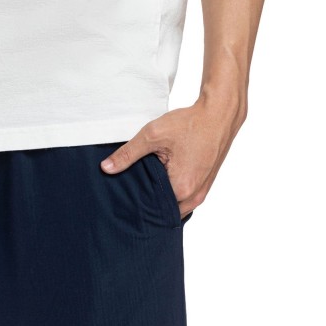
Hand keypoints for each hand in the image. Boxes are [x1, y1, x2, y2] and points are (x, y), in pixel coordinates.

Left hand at [100, 96, 245, 219]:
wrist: (219, 114)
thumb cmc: (190, 123)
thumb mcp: (153, 135)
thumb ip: (127, 154)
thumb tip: (105, 168)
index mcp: (181, 189)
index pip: (151, 209)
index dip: (136, 205)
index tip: (124, 198)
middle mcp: (194, 197)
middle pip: (163, 211)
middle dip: (148, 204)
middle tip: (131, 193)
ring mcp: (201, 194)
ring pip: (174, 207)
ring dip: (160, 200)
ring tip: (146, 187)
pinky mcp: (204, 187)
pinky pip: (183, 200)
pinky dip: (171, 195)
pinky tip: (160, 183)